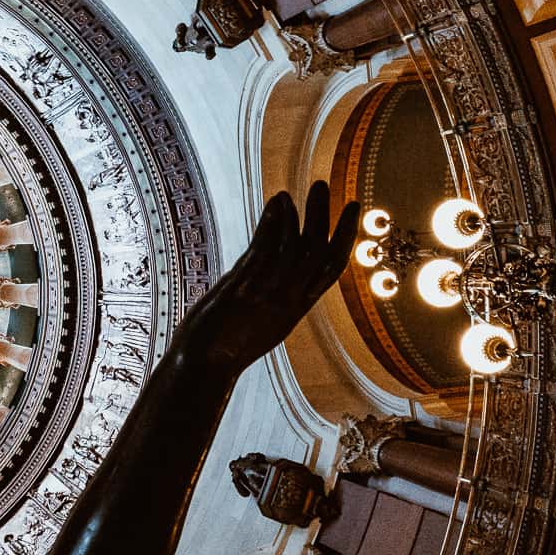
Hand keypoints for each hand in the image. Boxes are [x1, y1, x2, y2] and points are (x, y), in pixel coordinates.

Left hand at [167, 182, 358, 376]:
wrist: (203, 369)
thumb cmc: (227, 347)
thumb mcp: (262, 321)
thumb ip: (276, 296)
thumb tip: (278, 275)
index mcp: (296, 307)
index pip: (331, 267)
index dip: (344, 236)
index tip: (352, 210)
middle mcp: (289, 300)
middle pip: (318, 252)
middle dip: (325, 217)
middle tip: (323, 185)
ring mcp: (268, 294)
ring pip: (295, 248)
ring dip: (297, 214)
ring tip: (294, 190)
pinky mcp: (244, 290)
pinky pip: (265, 251)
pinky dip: (273, 224)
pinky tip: (276, 204)